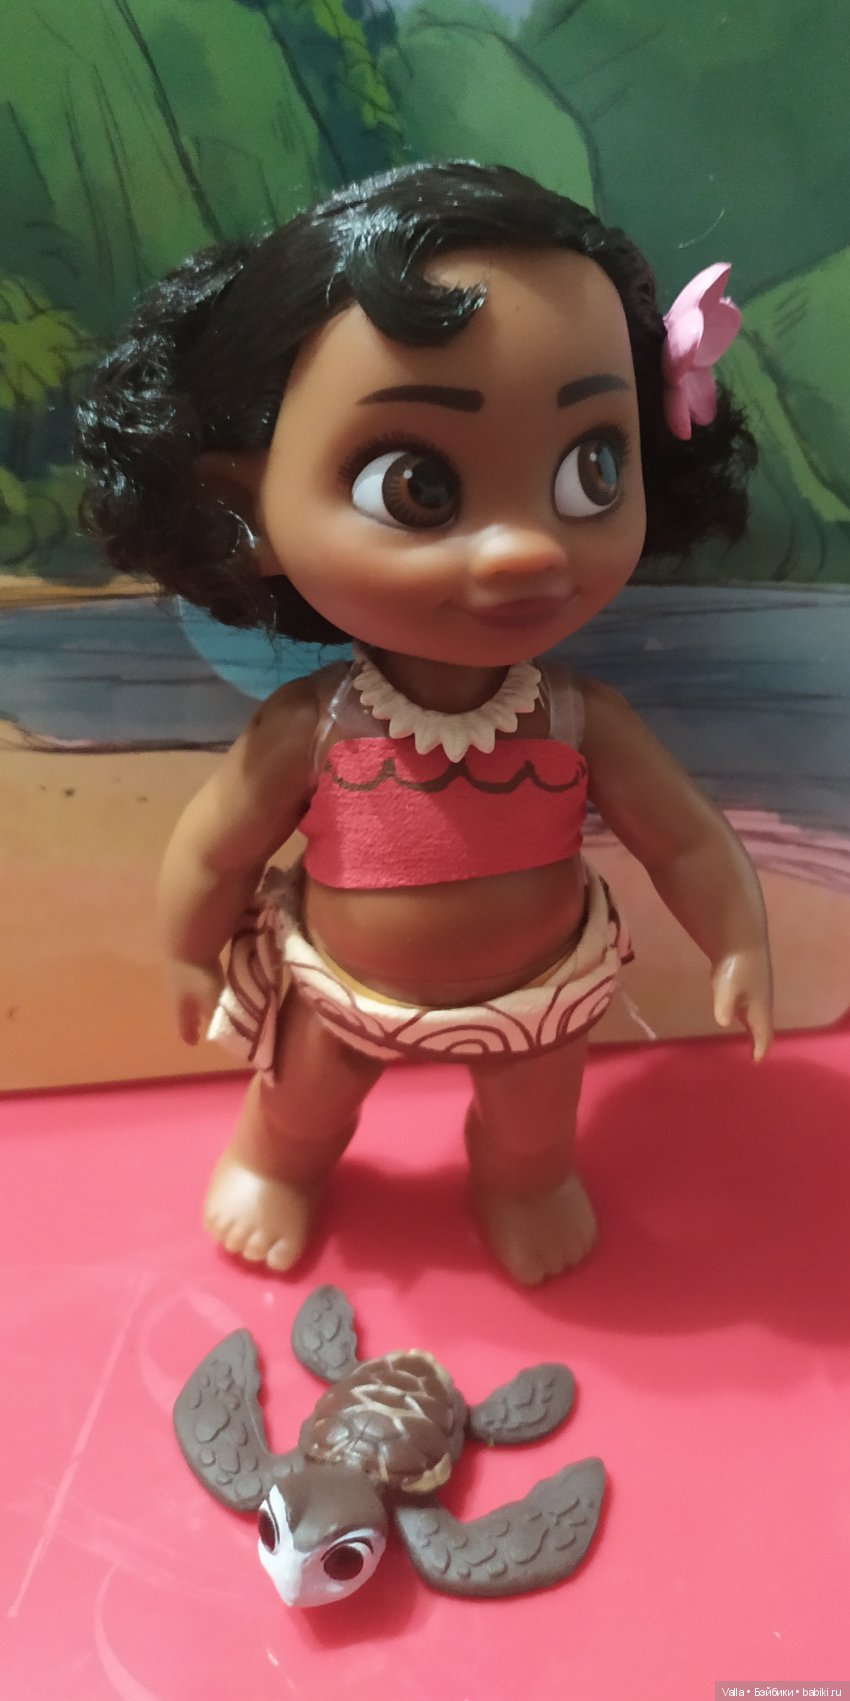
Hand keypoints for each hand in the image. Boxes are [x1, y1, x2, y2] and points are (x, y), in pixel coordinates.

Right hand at [168, 958, 224, 1045]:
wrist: (186, 937)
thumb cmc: (199, 974)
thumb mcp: (213, 999)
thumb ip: (222, 1015)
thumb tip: (232, 1031)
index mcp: (181, 1003)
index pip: (183, 1024)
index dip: (188, 1034)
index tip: (192, 1043)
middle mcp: (176, 988)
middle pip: (183, 1005)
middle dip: (191, 1014)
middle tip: (198, 1022)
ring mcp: (178, 968)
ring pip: (186, 988)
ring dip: (194, 996)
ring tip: (201, 999)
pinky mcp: (185, 952)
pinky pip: (191, 970)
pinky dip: (198, 977)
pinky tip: (205, 973)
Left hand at [711, 947, 773, 1061]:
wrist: (740, 937)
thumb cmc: (736, 964)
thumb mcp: (727, 987)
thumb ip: (725, 1005)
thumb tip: (724, 1021)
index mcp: (760, 1006)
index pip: (764, 1033)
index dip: (761, 1048)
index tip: (757, 1062)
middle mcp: (761, 1001)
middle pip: (763, 1026)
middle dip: (760, 1040)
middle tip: (755, 1055)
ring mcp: (755, 990)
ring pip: (757, 1015)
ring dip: (754, 1028)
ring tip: (749, 1040)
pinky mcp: (747, 982)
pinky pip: (748, 1005)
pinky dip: (745, 1015)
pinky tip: (737, 1014)